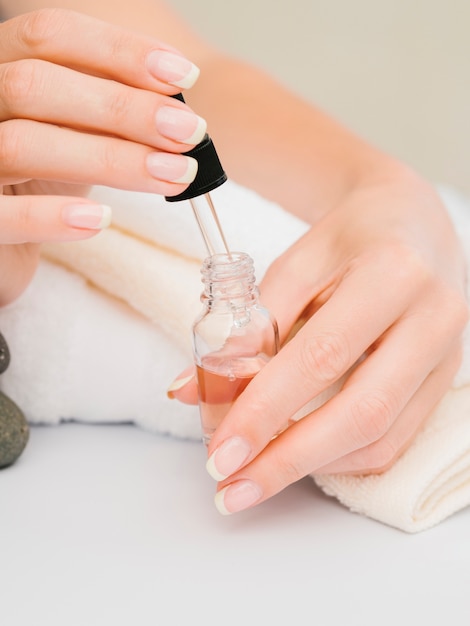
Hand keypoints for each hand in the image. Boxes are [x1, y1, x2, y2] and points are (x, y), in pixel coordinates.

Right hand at [0, 8, 204, 303]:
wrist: (4, 237)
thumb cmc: (40, 179)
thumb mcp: (75, 134)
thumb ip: (109, 113)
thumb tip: (177, 108)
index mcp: (2, 68)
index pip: (49, 37)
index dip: (119, 51)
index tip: (183, 77)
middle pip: (36, 85)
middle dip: (122, 107)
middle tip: (189, 131)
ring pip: (21, 144)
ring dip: (109, 159)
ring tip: (172, 176)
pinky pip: (2, 214)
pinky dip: (51, 216)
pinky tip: (100, 218)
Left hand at [170, 168, 468, 513]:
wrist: (412, 223)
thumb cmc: (350, 238)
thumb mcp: (296, 263)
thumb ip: (248, 324)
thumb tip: (191, 386)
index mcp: (391, 274)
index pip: (321, 356)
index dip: (266, 411)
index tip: (220, 451)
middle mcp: (432, 319)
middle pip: (360, 413)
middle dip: (288, 460)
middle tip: (232, 486)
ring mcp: (447, 355)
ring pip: (382, 437)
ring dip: (312, 467)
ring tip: (256, 476)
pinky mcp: (445, 380)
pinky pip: (396, 439)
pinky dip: (342, 459)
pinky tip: (300, 458)